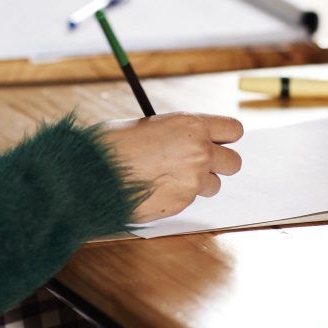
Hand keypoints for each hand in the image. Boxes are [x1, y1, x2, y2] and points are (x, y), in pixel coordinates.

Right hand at [96, 113, 243, 222]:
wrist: (94, 171)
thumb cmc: (114, 144)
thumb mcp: (148, 126)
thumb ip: (176, 133)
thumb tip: (186, 141)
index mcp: (191, 124)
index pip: (233, 129)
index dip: (224, 137)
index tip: (215, 141)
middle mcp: (199, 151)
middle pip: (234, 162)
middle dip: (218, 164)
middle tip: (196, 163)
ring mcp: (193, 179)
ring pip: (214, 185)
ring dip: (197, 184)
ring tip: (167, 177)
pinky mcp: (183, 202)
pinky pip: (190, 200)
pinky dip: (177, 196)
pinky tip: (154, 188)